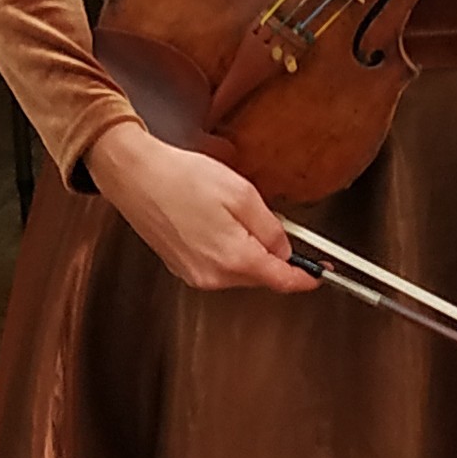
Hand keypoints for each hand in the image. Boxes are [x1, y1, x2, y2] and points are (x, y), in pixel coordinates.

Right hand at [87, 119, 318, 294]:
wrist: (135, 176)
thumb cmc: (182, 179)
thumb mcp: (242, 194)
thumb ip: (270, 227)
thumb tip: (285, 250)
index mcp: (233, 258)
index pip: (281, 280)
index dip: (306, 278)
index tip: (321, 274)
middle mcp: (212, 275)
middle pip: (261, 276)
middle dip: (275, 254)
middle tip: (276, 220)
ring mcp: (194, 274)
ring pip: (240, 270)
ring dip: (250, 249)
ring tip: (235, 211)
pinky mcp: (182, 267)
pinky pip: (219, 265)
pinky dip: (229, 248)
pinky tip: (218, 220)